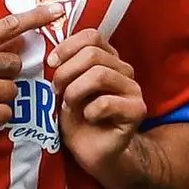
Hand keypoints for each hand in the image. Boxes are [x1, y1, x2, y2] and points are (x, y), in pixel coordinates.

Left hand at [49, 28, 145, 173]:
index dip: (67, 46)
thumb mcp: (65, 86)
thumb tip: (51, 53)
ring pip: (99, 75)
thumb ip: (64, 66)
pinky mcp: (136, 111)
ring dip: (75, 91)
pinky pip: (106, 102)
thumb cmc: (77, 117)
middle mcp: (123, 69)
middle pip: (92, 54)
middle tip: (56, 90)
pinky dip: (89, 111)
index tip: (51, 63)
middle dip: (66, 72)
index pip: (91, 36)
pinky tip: (88, 118)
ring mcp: (133, 89)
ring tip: (69, 105)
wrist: (94, 152)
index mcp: (107, 58)